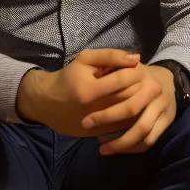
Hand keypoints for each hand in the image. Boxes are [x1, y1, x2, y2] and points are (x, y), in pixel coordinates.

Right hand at [16, 48, 146, 136]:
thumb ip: (110, 56)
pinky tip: (133, 107)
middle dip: (140, 87)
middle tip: (142, 80)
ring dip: (140, 103)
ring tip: (140, 92)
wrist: (46, 102)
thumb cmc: (68, 77)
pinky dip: (132, 117)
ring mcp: (97, 124)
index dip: (136, 72)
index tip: (139, 68)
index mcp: (90, 90)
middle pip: (130, 98)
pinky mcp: (98, 134)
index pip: (124, 79)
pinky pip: (124, 127)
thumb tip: (136, 57)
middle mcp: (94, 109)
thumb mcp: (85, 59)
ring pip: (130, 115)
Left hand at [80, 63, 177, 155]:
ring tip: (104, 149)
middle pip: (132, 114)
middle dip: (111, 128)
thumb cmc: (135, 74)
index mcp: (142, 77)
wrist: (165, 79)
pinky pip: (150, 140)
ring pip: (143, 132)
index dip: (105, 114)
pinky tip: (119, 148)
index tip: (85, 122)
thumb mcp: (121, 65)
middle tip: (94, 138)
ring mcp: (164, 107)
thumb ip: (110, 64)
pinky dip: (134, 148)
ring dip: (122, 144)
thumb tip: (96, 78)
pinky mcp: (168, 120)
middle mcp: (155, 91)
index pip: (124, 100)